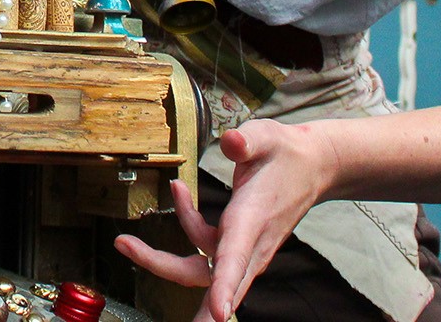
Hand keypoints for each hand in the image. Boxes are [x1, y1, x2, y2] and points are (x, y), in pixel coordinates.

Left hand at [114, 120, 337, 320]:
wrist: (313, 168)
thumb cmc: (286, 154)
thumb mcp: (268, 137)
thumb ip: (248, 140)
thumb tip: (231, 141)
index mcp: (254, 219)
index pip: (237, 258)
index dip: (226, 286)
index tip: (219, 314)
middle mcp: (249, 242)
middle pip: (209, 277)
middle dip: (167, 271)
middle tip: (128, 253)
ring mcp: (244, 249)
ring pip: (201, 270)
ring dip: (163, 259)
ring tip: (127, 240)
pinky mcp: (238, 247)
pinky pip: (204, 249)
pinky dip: (187, 223)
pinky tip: (179, 191)